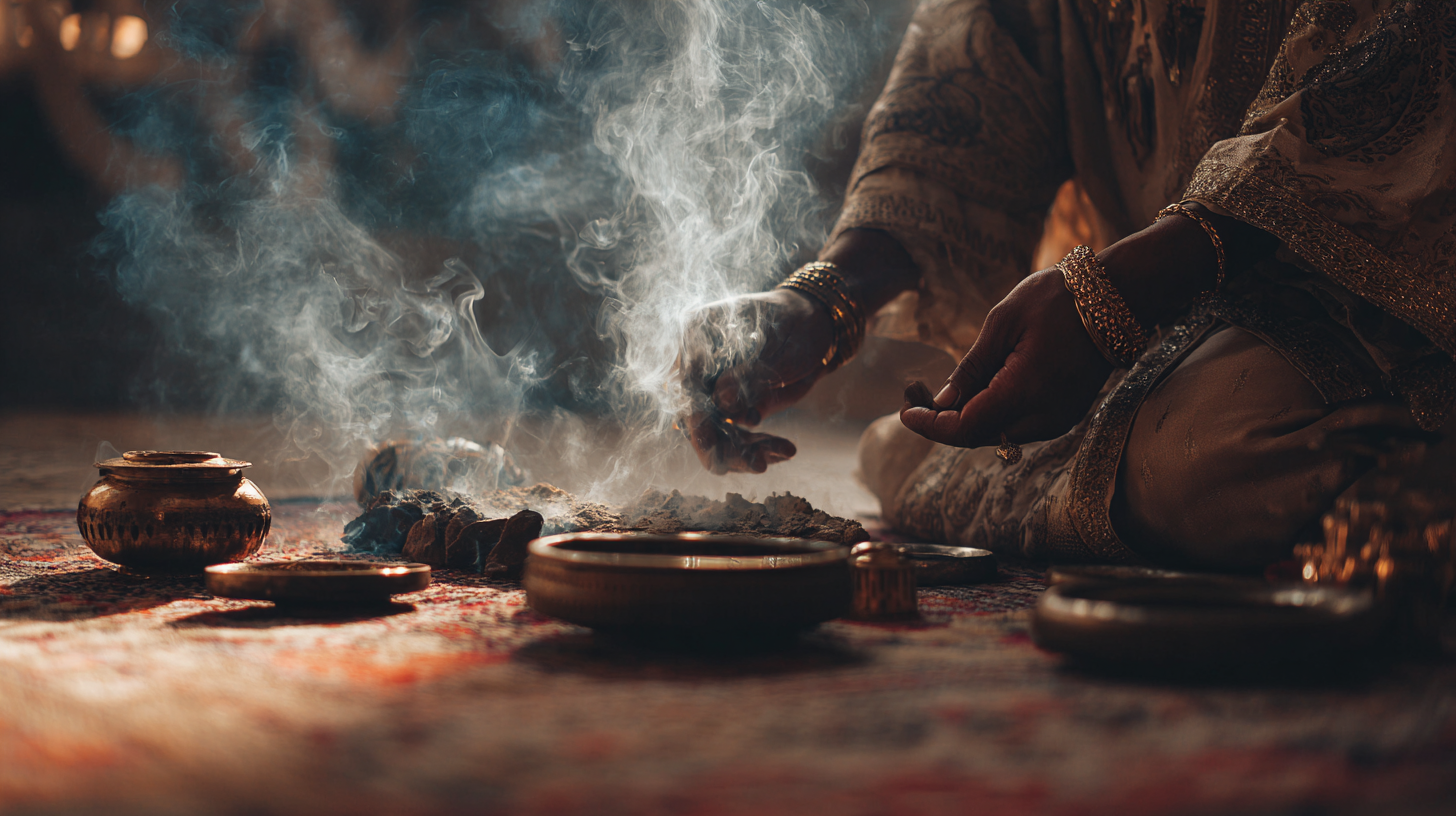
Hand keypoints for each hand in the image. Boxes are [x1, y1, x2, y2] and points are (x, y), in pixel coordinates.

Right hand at [678, 288, 832, 473]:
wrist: (815, 327)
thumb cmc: (795, 325)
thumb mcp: (778, 349)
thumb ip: (750, 375)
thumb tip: (720, 402)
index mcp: (698, 336)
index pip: (687, 383)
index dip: (697, 419)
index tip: (710, 448)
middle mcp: (698, 365)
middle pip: (697, 416)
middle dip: (727, 447)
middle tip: (759, 466)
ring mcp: (713, 389)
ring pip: (717, 432)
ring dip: (747, 451)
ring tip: (784, 453)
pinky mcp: (731, 408)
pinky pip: (737, 436)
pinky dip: (760, 448)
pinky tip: (787, 451)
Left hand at [900, 268, 1113, 447]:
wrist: (1117, 296)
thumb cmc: (1057, 299)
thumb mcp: (1001, 323)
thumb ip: (970, 369)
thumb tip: (941, 404)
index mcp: (1025, 392)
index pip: (965, 429)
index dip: (930, 426)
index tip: (904, 411)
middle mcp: (1045, 416)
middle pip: (978, 437)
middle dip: (941, 422)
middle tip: (914, 394)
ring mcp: (1059, 419)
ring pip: (997, 434)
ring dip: (965, 418)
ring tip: (936, 390)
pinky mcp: (1065, 414)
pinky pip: (1017, 425)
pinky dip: (991, 413)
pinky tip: (974, 389)